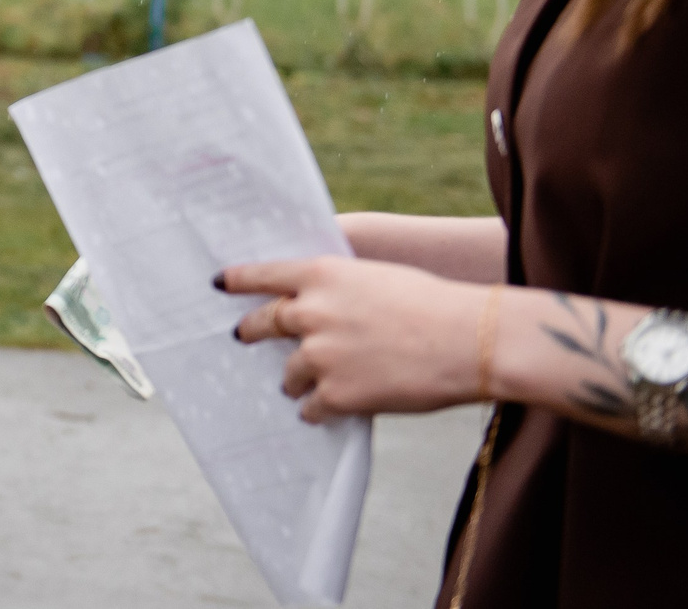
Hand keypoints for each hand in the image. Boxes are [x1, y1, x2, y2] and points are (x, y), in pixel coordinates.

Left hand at [222, 256, 490, 421]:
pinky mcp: (336, 393)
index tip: (218, 283)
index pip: (263, 275)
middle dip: (251, 331)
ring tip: (294, 386)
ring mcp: (320, 354)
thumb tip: (317, 308)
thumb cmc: (433, 304)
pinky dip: (312, 410)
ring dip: (290, 378)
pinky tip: (316, 412)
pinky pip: (310, 406)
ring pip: (287, 372)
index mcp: (322, 274)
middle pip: (265, 323)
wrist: (469, 341)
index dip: (238, 280)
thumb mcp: (376, 279)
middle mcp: (311, 312)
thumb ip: (339, 291)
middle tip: (242, 335)